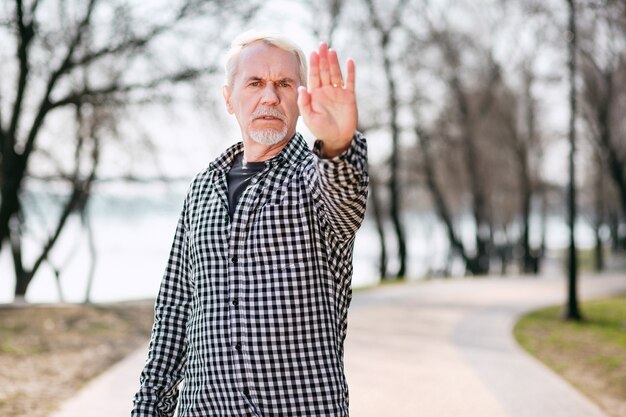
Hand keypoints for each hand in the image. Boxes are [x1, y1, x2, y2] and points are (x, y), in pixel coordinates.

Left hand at [297, 42, 356, 157]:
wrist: (337, 138)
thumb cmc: (321, 129)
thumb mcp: (309, 118)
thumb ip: (304, 103)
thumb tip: (301, 87)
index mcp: (315, 94)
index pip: (314, 76)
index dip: (314, 65)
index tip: (313, 53)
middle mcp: (326, 90)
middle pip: (324, 71)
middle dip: (323, 58)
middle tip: (322, 44)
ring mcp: (338, 92)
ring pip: (336, 74)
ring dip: (334, 62)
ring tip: (332, 51)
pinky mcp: (349, 96)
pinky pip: (350, 82)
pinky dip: (350, 72)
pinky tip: (350, 61)